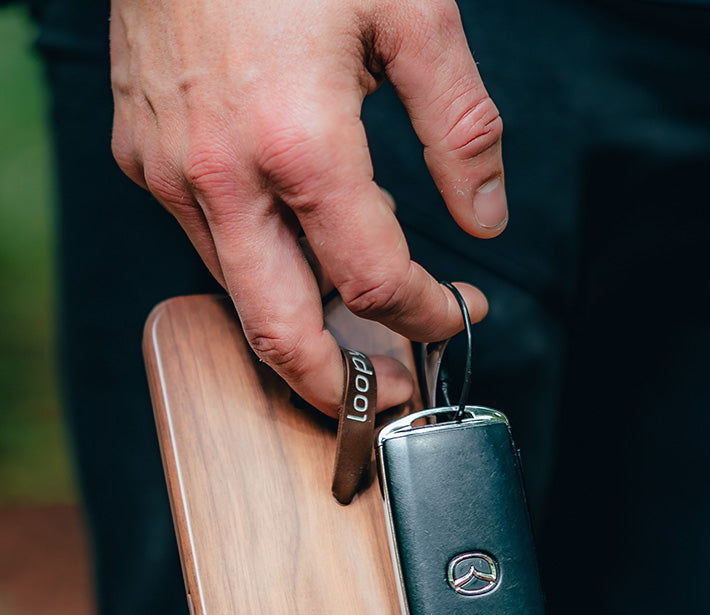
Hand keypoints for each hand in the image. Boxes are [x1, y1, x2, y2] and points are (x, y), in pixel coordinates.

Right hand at [110, 0, 505, 414]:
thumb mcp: (412, 9)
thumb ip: (460, 126)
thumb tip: (485, 217)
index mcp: (299, 140)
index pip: (374, 279)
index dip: (426, 315)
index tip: (457, 313)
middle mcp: (221, 174)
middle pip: (280, 334)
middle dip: (337, 386)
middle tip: (383, 398)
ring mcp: (170, 172)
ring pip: (240, 294)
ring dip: (299, 325)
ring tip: (353, 321)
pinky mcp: (142, 158)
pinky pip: (205, 242)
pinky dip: (257, 265)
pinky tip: (293, 243)